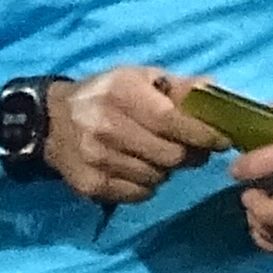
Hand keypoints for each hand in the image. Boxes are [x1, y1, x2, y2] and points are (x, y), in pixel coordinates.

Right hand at [46, 65, 219, 204]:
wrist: (51, 121)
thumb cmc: (107, 95)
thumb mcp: (141, 78)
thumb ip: (182, 87)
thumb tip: (221, 98)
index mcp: (122, 93)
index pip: (171, 120)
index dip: (202, 134)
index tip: (221, 140)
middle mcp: (106, 126)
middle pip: (170, 155)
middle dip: (188, 154)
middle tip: (189, 149)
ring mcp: (97, 159)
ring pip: (157, 178)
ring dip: (165, 169)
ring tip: (155, 155)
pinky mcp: (91, 185)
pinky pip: (140, 194)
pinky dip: (146, 185)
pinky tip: (137, 168)